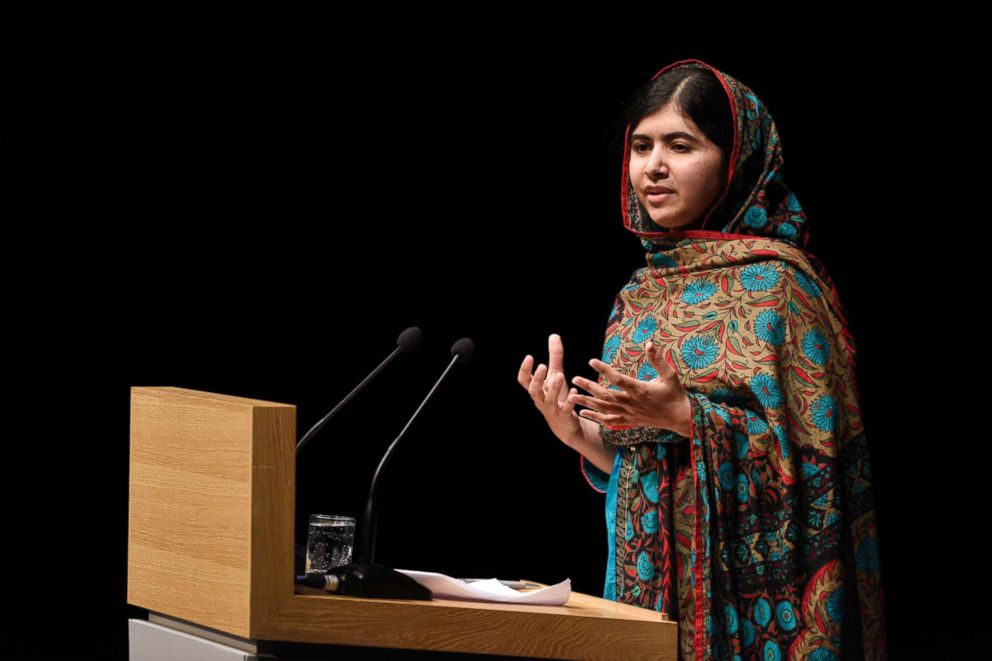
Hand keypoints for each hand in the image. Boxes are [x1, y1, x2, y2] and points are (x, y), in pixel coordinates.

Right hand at [517, 333, 582, 446]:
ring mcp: (551, 408)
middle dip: (537, 379)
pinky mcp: (564, 416)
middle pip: (533, 390)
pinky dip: (569, 402)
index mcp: (537, 389)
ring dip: (554, 388)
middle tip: (543, 366)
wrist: (564, 424)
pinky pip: (565, 410)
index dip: (525, 370)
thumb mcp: (555, 374)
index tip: (530, 357)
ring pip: (549, 400)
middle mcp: (541, 399)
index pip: (524, 380)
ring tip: (560, 376)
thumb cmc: (557, 396)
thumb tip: (554, 335)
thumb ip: (555, 356)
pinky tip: (574, 393)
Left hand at [567, 340, 690, 435]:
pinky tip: (582, 412)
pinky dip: (594, 417)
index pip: (618, 379)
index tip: (591, 361)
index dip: (604, 370)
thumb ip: (657, 360)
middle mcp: (632, 403)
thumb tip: (649, 343)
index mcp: (640, 390)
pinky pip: (609, 420)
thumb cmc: (675, 394)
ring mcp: (629, 414)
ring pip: (604, 409)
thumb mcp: (670, 375)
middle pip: (606, 395)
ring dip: (587, 402)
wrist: (680, 418)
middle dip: (589, 387)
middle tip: (575, 379)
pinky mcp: (629, 421)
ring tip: (572, 395)